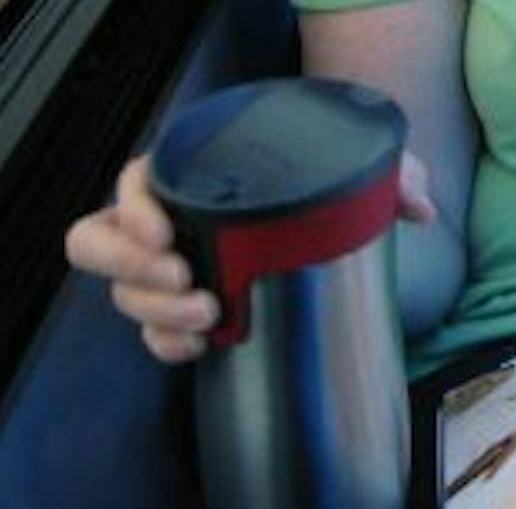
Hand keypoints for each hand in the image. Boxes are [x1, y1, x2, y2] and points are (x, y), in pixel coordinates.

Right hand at [63, 151, 438, 362]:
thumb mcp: (358, 170)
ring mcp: (166, 269)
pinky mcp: (179, 311)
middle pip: (96, 243)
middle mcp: (166, 222)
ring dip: (153, 311)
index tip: (165, 232)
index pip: (135, 180)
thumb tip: (418, 207)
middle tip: (183, 276)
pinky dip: (166, 344)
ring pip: (121, 293)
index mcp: (194, 174)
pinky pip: (150, 333)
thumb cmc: (324, 186)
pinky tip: (199, 346)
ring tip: (207, 314)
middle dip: (126, 267)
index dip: (133, 207)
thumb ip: (390, 174)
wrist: (324, 231)